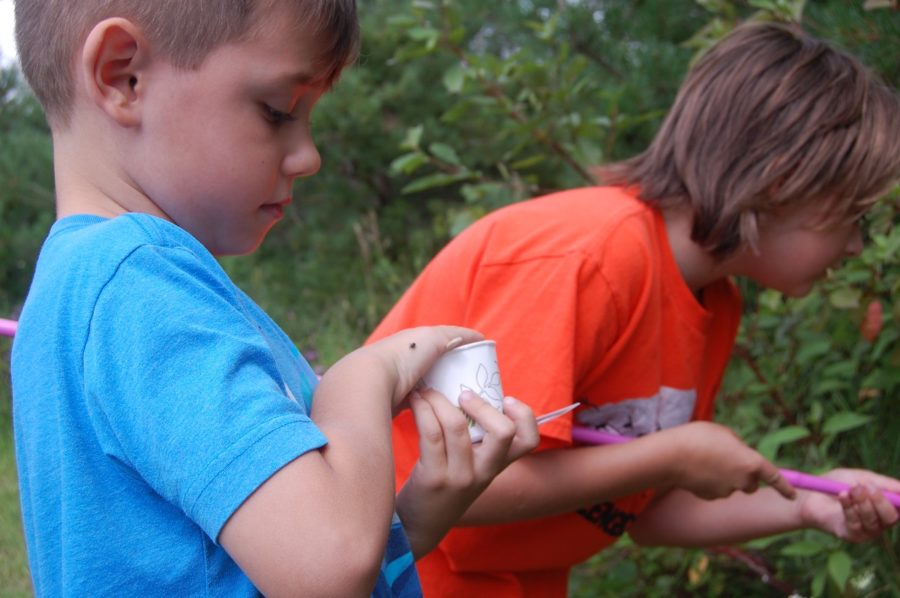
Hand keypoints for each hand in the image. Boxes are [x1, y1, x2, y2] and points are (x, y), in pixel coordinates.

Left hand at [362, 326, 482, 410]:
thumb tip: (479, 338)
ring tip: (462, 403)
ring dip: (441, 393)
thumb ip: (457, 335)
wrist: (372, 380)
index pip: (442, 344)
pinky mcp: (397, 402)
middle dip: (452, 375)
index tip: (477, 364)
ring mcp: (401, 381)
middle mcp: (406, 359)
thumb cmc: (405, 354)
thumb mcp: (435, 338)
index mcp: (414, 342)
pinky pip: (420, 404)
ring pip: (428, 387)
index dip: (459, 352)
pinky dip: (430, 407)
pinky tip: (442, 414)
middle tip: (474, 388)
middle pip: (436, 367)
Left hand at [396, 389, 538, 557]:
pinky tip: (415, 403)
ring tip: (426, 391)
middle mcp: (484, 472)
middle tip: (463, 394)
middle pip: (503, 431)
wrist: (420, 525)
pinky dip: (422, 410)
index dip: (525, 415)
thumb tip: (467, 389)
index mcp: (497, 465)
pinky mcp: (434, 478)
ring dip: (439, 400)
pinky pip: (431, 433)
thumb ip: (477, 440)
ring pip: (456, 425)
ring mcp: (460, 477)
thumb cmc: (443, 485)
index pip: (529, 440)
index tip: (506, 399)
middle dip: (482, 404)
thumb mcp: (470, 466)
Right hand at [661, 421, 795, 499]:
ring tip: (705, 459)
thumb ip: (737, 445)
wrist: (671, 455)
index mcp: (751, 462)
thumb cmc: (698, 437)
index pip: (775, 477)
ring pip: (731, 486)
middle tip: (727, 459)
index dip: (785, 487)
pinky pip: (715, 490)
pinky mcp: (710, 497)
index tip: (793, 495)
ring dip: (724, 476)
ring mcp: (726, 491)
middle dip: (745, 476)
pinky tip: (696, 469)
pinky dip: (709, 482)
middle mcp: (743, 481)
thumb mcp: (723, 432)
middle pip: (751, 484)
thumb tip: (738, 453)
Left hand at [799, 468, 899, 541]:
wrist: (809, 494)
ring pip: (872, 520)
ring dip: (861, 502)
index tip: (889, 491)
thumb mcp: (860, 477)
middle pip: (891, 518)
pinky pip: (856, 524)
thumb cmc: (836, 484)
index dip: (898, 501)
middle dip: (879, 501)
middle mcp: (879, 521)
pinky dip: (849, 508)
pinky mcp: (851, 535)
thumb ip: (882, 483)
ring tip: (850, 489)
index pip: (899, 508)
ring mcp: (866, 530)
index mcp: (884, 506)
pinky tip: (842, 496)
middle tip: (865, 487)